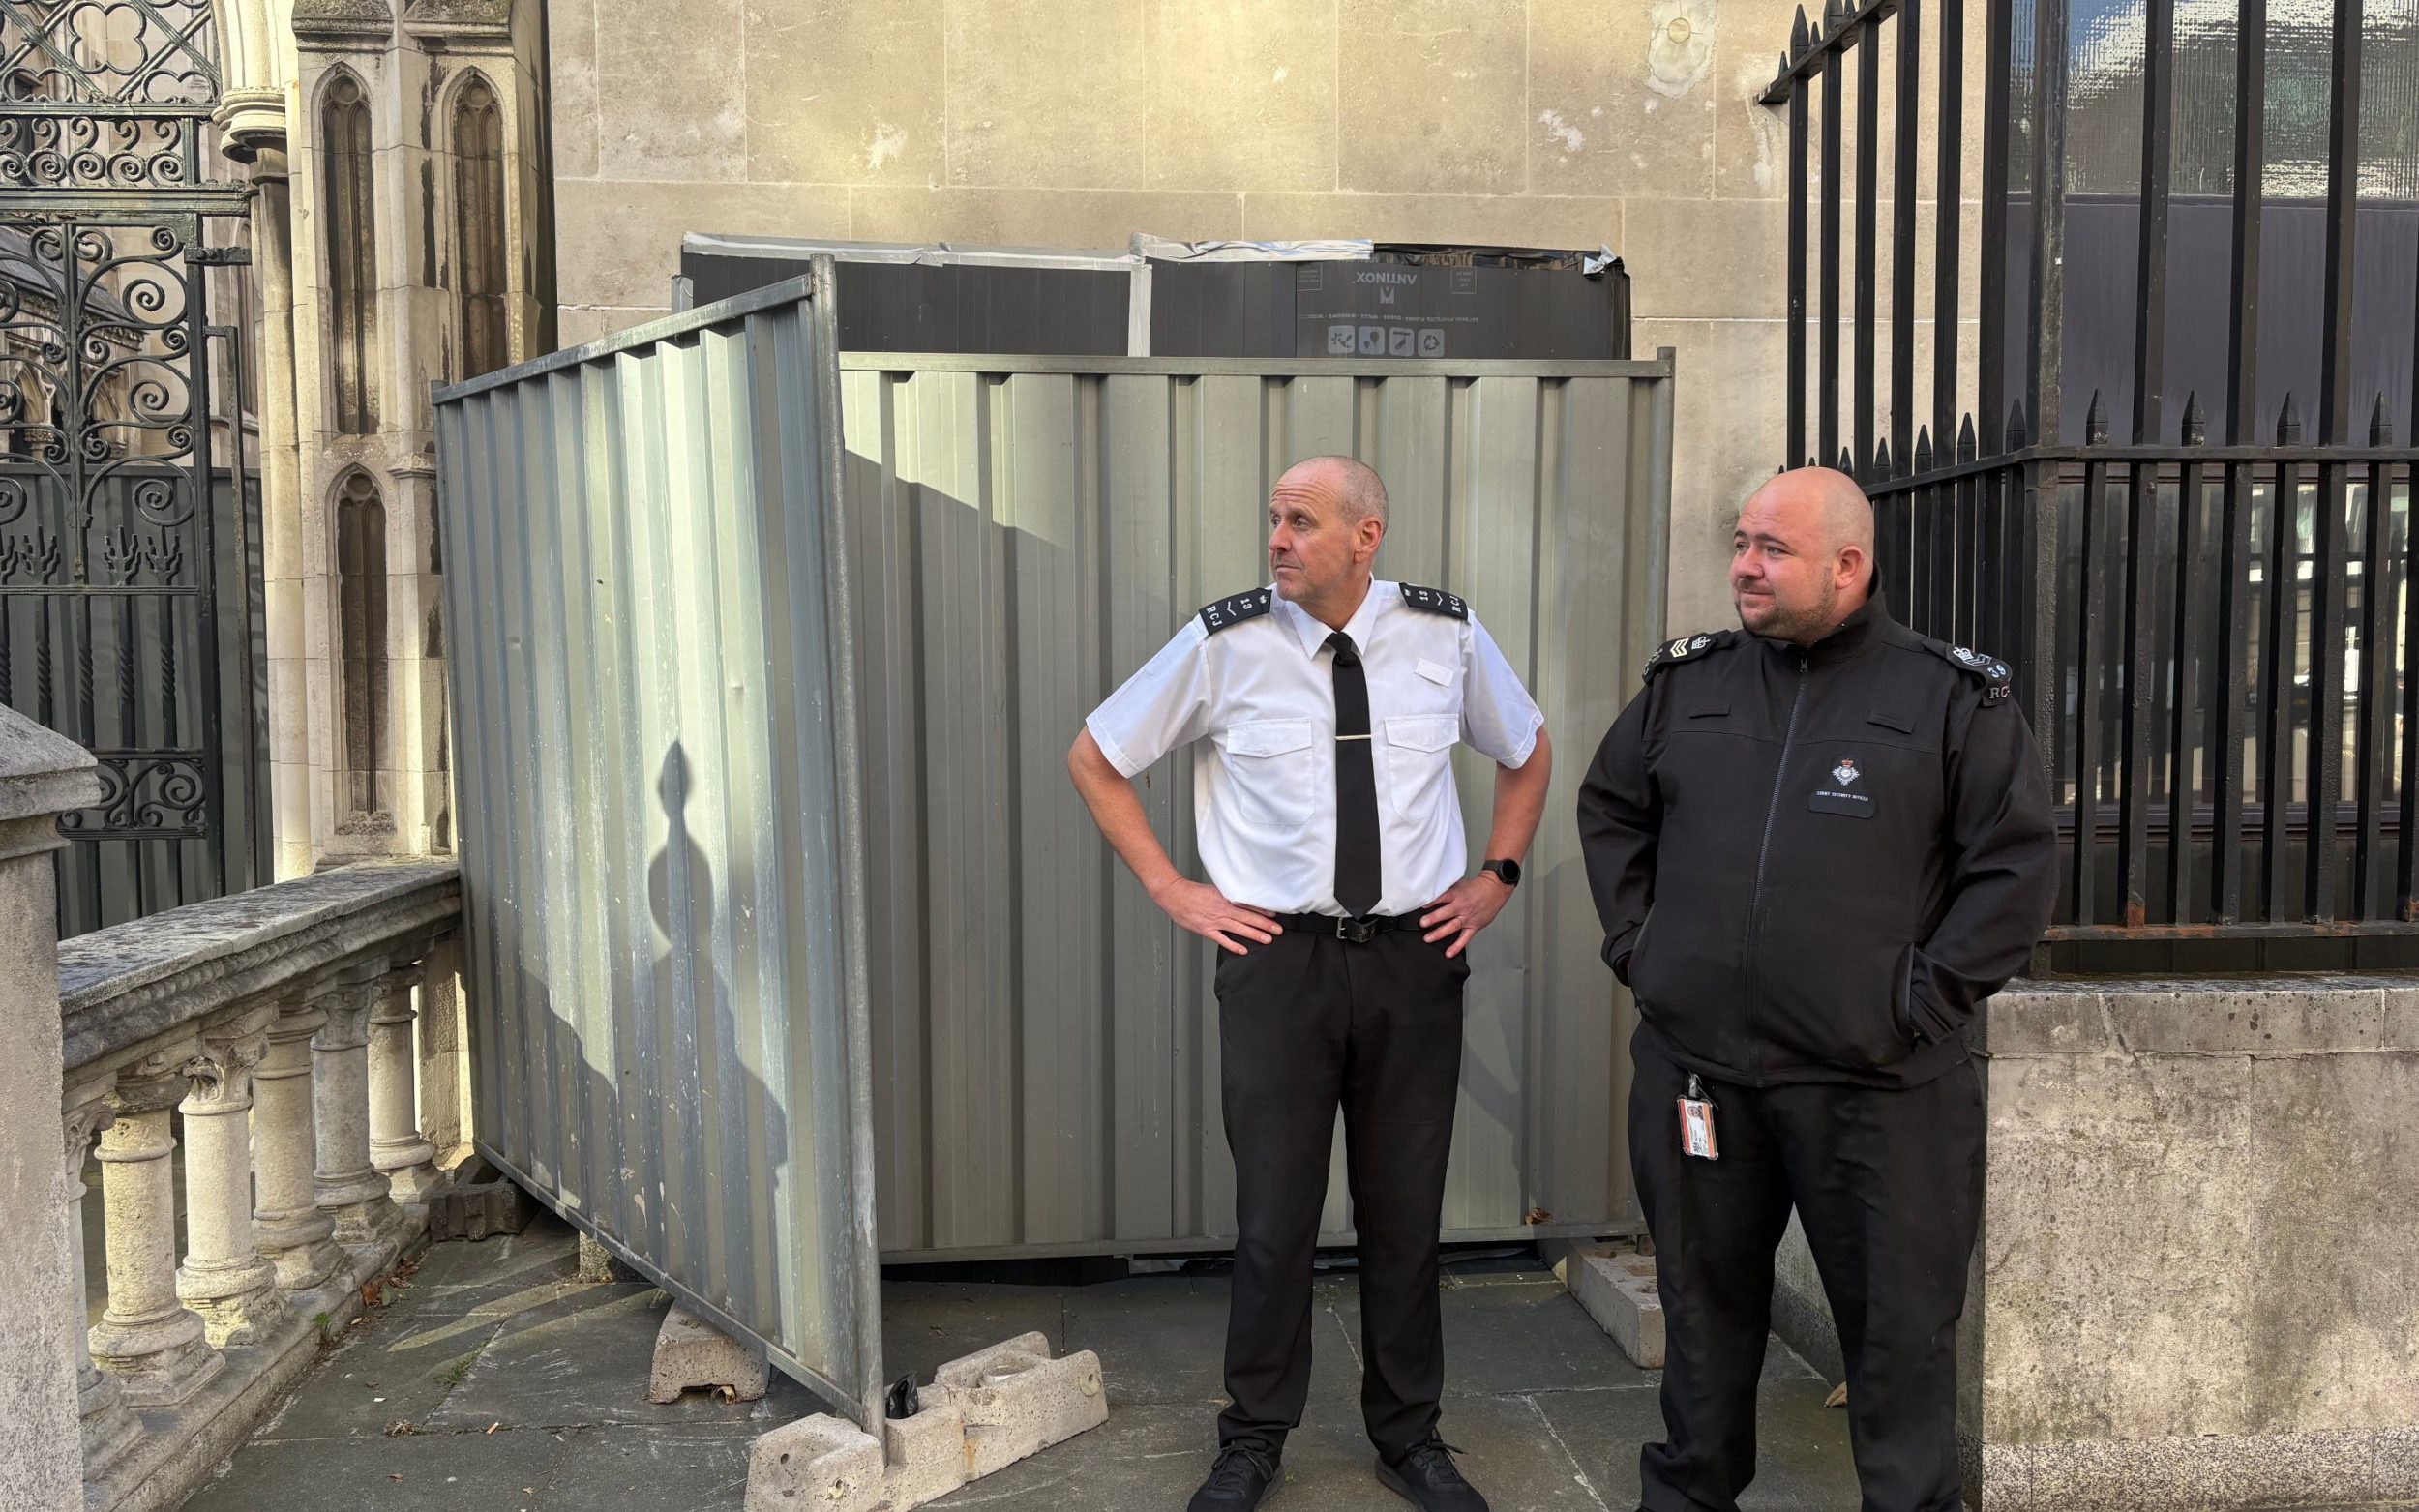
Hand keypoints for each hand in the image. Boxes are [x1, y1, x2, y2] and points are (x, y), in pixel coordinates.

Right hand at [1149, 876, 1282, 954]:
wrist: (1174, 896)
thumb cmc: (1193, 893)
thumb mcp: (1214, 890)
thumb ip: (1228, 896)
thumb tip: (1242, 899)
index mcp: (1225, 898)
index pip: (1247, 904)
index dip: (1262, 910)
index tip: (1275, 914)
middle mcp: (1222, 909)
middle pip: (1247, 917)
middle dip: (1265, 924)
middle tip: (1278, 930)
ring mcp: (1214, 921)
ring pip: (1238, 928)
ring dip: (1254, 934)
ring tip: (1267, 939)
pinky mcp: (1206, 930)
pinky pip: (1222, 939)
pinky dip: (1233, 945)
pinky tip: (1243, 950)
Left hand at [1420, 874, 1511, 958]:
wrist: (1494, 891)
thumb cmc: (1475, 888)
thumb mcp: (1459, 884)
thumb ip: (1445, 891)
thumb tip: (1428, 895)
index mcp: (1457, 894)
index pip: (1442, 897)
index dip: (1431, 901)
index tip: (1420, 906)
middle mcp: (1462, 906)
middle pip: (1446, 913)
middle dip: (1433, 918)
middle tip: (1422, 923)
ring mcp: (1468, 918)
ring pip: (1453, 926)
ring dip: (1440, 933)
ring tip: (1428, 938)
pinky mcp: (1473, 927)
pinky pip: (1464, 938)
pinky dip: (1457, 946)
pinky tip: (1448, 953)